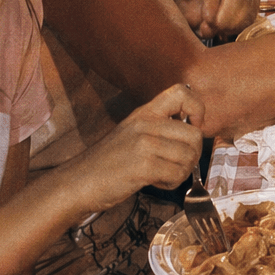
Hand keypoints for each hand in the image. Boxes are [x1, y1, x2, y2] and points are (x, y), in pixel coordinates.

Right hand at [68, 83, 203, 218]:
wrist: (77, 182)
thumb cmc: (107, 162)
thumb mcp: (131, 133)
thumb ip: (158, 128)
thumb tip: (192, 131)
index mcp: (143, 112)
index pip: (182, 92)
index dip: (197, 110)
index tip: (191, 128)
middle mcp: (145, 124)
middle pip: (194, 134)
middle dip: (193, 155)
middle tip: (178, 164)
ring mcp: (144, 144)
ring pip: (189, 156)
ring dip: (182, 172)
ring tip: (164, 175)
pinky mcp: (143, 166)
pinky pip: (178, 174)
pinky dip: (172, 183)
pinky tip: (157, 182)